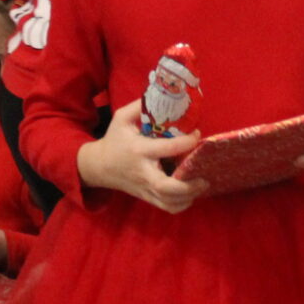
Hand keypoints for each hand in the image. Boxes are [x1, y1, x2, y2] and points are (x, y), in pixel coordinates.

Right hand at [77, 99, 199, 212]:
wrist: (99, 167)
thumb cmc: (114, 140)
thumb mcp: (121, 118)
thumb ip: (139, 107)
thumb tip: (162, 95)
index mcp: (139, 150)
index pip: (165, 149)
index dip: (186, 143)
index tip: (197, 135)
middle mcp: (143, 172)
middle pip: (166, 187)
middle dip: (188, 185)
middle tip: (204, 177)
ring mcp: (145, 188)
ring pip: (168, 201)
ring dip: (189, 196)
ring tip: (201, 184)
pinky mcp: (147, 197)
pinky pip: (166, 207)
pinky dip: (181, 205)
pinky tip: (190, 194)